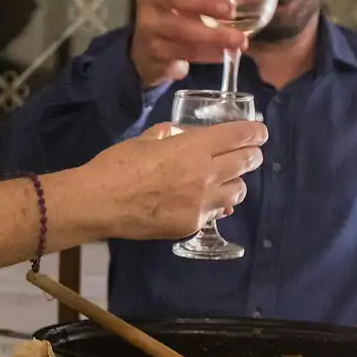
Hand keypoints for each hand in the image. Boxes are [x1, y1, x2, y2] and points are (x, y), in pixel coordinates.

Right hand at [79, 120, 267, 239]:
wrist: (97, 203)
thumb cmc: (117, 165)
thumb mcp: (147, 139)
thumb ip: (171, 135)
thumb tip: (184, 135)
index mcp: (195, 147)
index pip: (240, 136)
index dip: (255, 132)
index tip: (259, 132)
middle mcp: (205, 174)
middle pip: (247, 162)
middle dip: (252, 155)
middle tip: (249, 153)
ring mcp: (201, 202)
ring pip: (239, 191)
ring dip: (237, 182)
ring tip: (227, 179)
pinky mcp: (192, 224)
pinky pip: (217, 212)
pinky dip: (217, 204)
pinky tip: (207, 201)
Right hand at [131, 0, 247, 87]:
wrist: (151, 49)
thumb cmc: (181, 13)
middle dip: (203, 1)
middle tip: (231, 9)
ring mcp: (149, 26)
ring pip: (179, 28)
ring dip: (212, 35)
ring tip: (239, 40)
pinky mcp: (155, 51)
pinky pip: (183, 52)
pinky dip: (207, 53)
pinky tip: (226, 53)